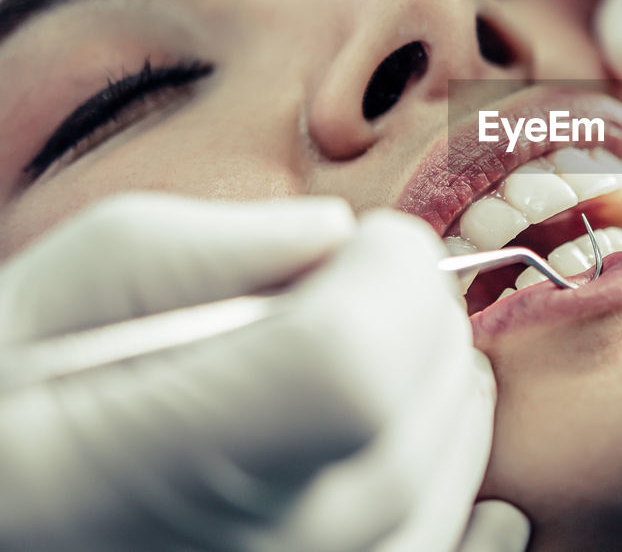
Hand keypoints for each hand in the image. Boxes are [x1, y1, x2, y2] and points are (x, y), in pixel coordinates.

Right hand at [0, 194, 509, 550]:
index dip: (384, 281)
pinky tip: (408, 412)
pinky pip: (438, 537)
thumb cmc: (9, 410)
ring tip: (372, 338)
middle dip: (417, 314)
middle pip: (407, 419)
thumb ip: (195, 250)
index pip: (342, 372)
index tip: (366, 241)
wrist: (17, 515)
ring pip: (441, 478)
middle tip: (367, 280)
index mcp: (125, 469)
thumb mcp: (49, 297)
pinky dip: (446, 459)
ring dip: (435, 379)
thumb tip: (331, 233)